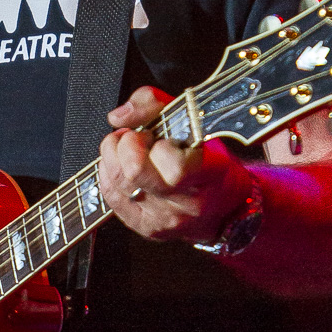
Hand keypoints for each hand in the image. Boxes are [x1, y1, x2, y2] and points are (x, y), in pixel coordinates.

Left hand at [99, 86, 252, 243]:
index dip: (159, 145)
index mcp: (208, 175)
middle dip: (127, 145)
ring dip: (113, 156)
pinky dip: (108, 174)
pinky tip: (119, 165)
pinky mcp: (145, 228)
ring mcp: (164, 219)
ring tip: (126, 150)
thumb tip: (119, 116)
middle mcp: (186, 203)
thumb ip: (154, 104)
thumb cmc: (208, 159)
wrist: (223, 209)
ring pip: (118, 183)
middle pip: (135, 172)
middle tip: (137, 139)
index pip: (175, 166)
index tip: (160, 137)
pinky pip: (111, 197)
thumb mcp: (192, 120)